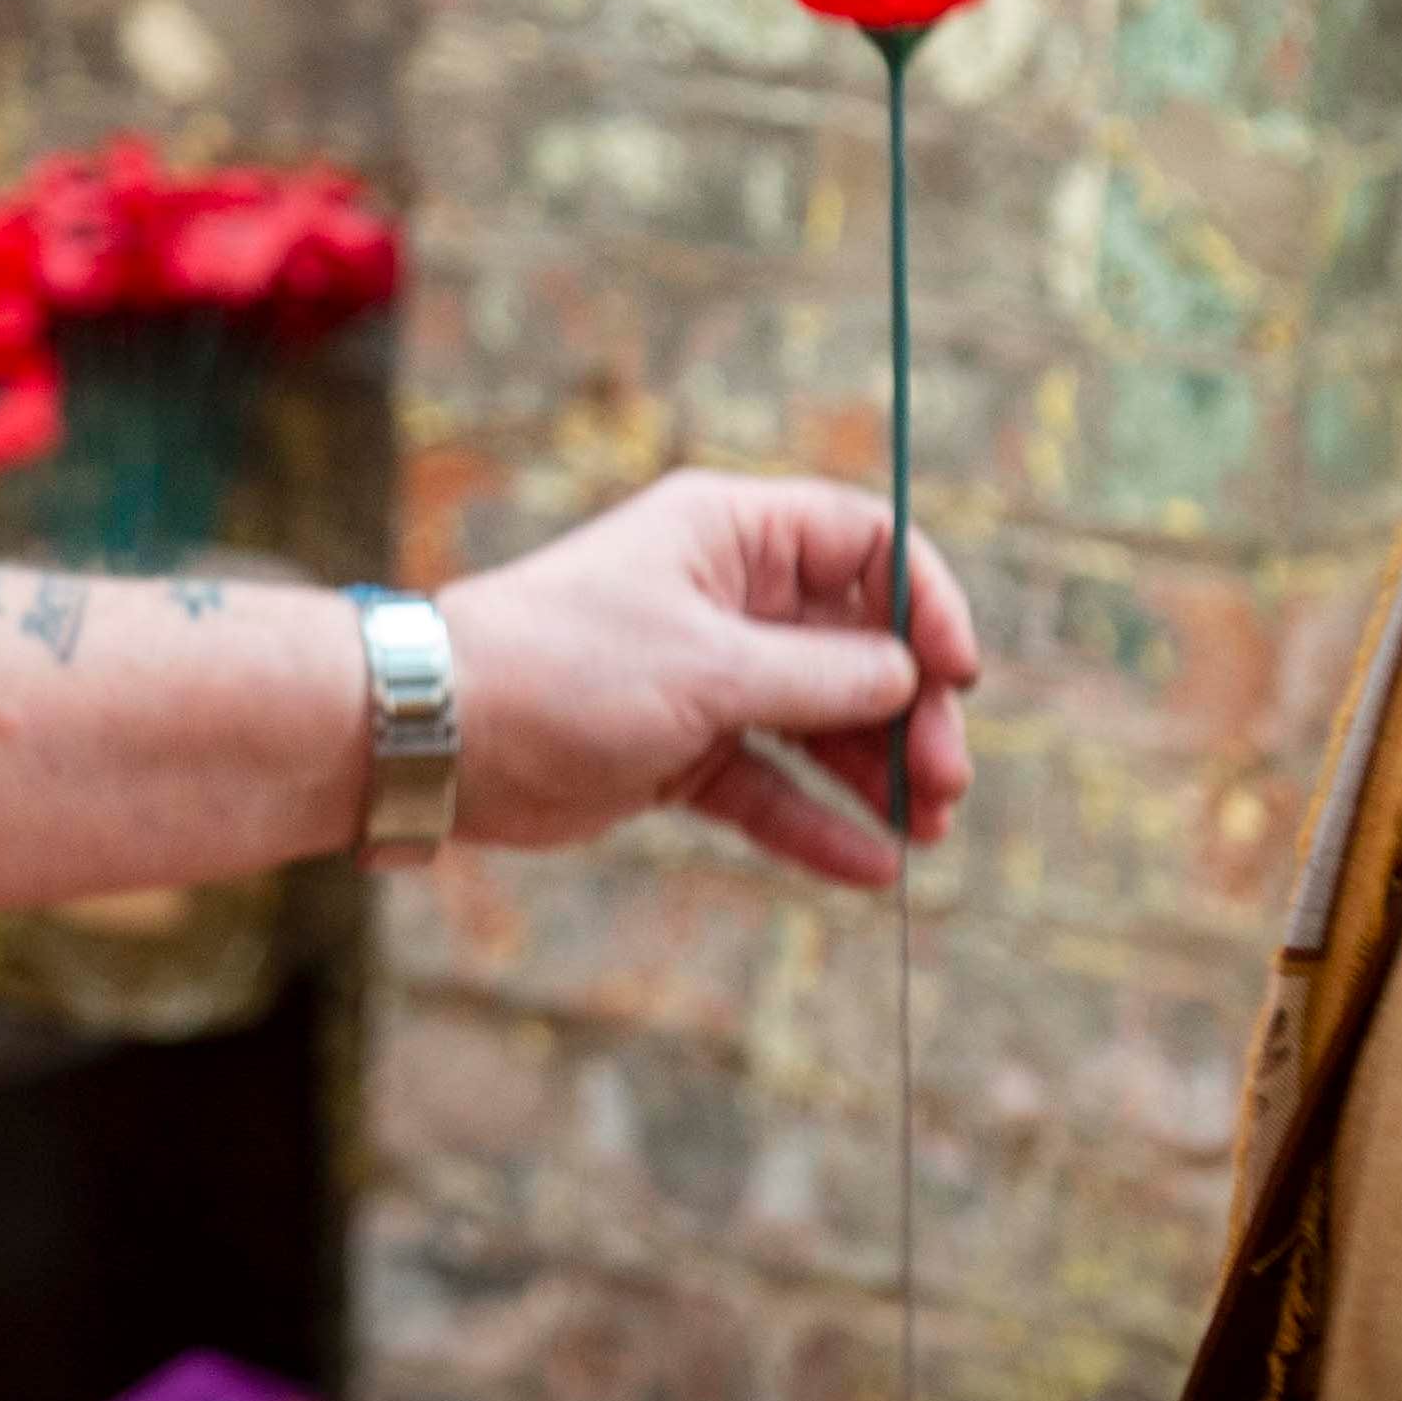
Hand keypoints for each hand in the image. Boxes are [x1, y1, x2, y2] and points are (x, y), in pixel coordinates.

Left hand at [439, 468, 984, 883]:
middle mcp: (730, 595)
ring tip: (926, 834)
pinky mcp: (684, 749)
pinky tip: (869, 866)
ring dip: (876, 772)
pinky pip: (772, 782)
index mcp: (734, 534)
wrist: (440, 737)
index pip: (869, 543)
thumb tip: (908, 676)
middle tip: (943, 783)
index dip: (927, 603)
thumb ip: (821, 675)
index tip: (960, 676)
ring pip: (823, 720)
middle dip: (910, 711)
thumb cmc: (566, 669)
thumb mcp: (710, 668)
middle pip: (860, 643)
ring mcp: (710, 675)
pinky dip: (817, 820)